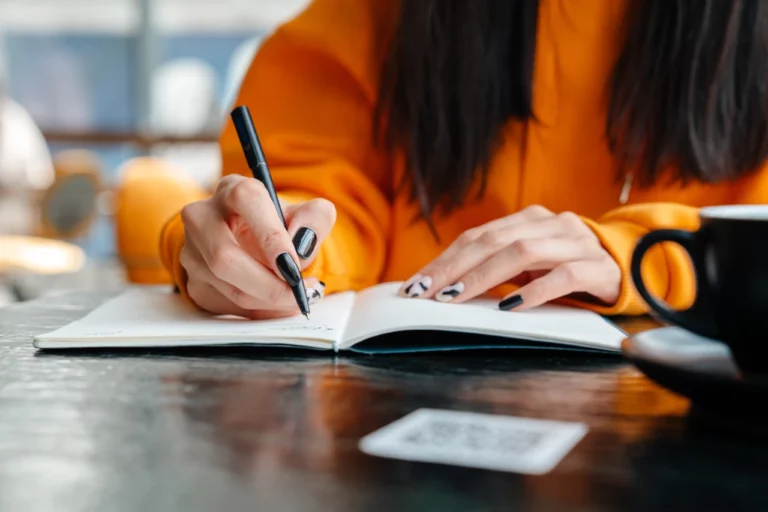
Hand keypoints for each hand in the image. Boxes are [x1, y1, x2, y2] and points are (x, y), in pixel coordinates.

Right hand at [180, 174, 335, 318]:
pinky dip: (260, 311)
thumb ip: (316, 220)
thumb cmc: (280, 226)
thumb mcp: (306, 215)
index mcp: (232, 189)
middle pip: (224, 256)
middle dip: (268, 284)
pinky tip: (278, 305)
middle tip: (299, 293)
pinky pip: (228, 305)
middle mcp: (203, 216)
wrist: (255, 243)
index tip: (293, 265)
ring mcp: (192, 251)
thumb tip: (303, 243)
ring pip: (227, 286)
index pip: (246, 201)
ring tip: (296, 298)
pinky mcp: (193, 281)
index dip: (270, 236)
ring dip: (268, 300)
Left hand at [398, 205, 620, 309]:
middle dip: (454, 268)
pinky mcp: (599, 267)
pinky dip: (534, 290)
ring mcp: (577, 243)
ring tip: (456, 297)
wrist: (631, 271)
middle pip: (494, 241)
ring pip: (523, 253)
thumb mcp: (530, 266)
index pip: (478, 237)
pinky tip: (511, 306)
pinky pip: (564, 276)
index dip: (445, 260)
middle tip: (426, 293)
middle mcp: (552, 224)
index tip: (416, 284)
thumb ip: (497, 267)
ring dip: (484, 277)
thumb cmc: (569, 271)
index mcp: (530, 219)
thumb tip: (444, 287)